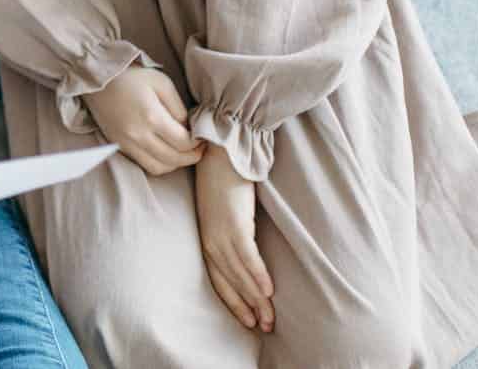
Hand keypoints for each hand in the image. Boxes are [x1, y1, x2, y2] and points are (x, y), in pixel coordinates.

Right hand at [84, 66, 204, 174]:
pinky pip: (145, 166)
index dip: (198, 143)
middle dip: (192, 156)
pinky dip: (160, 164)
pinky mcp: (119, 147)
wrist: (97, 79)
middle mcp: (138, 135)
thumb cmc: (131, 76)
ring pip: (160, 167)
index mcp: (152, 117)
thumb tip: (189, 128)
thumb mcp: (161, 82)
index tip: (203, 137)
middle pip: (174, 159)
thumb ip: (178, 108)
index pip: (184, 143)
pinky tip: (166, 153)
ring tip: (184, 152)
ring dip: (176, 163)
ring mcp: (127, 143)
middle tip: (200, 147)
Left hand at [194, 144, 273, 332]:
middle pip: (229, 281)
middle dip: (247, 306)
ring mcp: (221, 231)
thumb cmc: (224, 177)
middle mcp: (211, 238)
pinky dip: (257, 274)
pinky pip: (247, 255)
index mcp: (208, 237)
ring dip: (256, 298)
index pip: (219, 278)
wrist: (220, 150)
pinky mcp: (233, 222)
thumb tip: (247, 248)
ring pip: (239, 274)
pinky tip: (269, 291)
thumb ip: (234, 230)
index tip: (248, 319)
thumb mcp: (225, 210)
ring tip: (270, 318)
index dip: (234, 300)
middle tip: (263, 327)